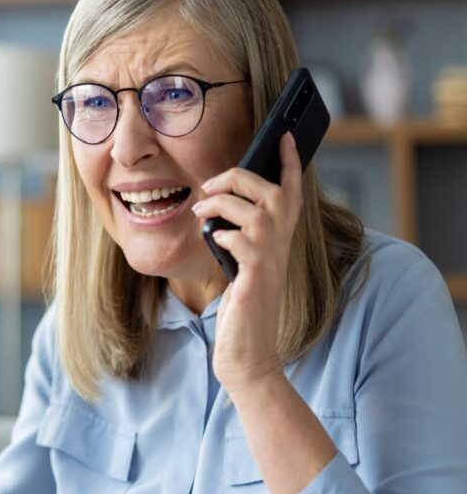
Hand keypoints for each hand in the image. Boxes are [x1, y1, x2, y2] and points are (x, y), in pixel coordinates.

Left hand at [191, 132, 302, 390]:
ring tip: (202, 212)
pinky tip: (214, 242)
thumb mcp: (241, 268)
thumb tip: (215, 210)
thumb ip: (237, 240)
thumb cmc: (241, 314)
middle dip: (242, 178)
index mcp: (277, 244)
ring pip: (257, 213)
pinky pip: (243, 245)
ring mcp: (269, 266)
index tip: (285, 136)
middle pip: (275, 194)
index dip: (291, 164)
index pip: (292, 195)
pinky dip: (225, 236)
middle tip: (210, 184)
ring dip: (224, 204)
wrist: (247, 357)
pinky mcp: (254, 283)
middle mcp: (279, 251)